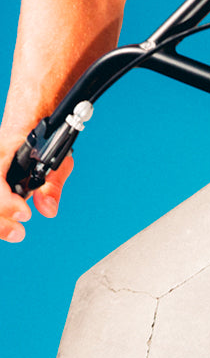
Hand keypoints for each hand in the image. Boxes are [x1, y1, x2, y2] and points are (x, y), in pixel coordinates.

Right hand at [0, 125, 71, 243]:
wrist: (25, 124)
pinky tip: (6, 226)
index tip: (25, 213)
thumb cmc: (41, 141)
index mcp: (4, 152)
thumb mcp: (57, 160)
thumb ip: (52, 186)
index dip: (6, 202)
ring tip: (15, 233)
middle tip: (19, 232)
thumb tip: (47, 210)